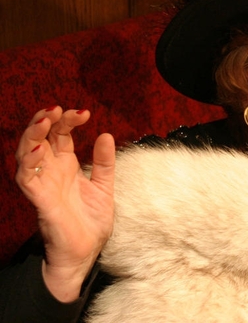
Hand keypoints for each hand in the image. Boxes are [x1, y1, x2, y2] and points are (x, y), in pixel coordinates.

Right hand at [14, 106, 114, 302]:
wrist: (86, 252)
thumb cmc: (91, 221)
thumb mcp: (104, 186)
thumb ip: (105, 162)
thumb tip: (106, 134)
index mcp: (66, 166)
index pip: (61, 135)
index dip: (68, 121)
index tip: (85, 112)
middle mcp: (51, 172)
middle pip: (40, 138)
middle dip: (46, 121)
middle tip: (57, 109)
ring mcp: (44, 184)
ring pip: (27, 154)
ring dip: (33, 135)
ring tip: (45, 120)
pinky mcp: (40, 200)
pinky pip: (27, 178)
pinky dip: (30, 162)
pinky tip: (39, 150)